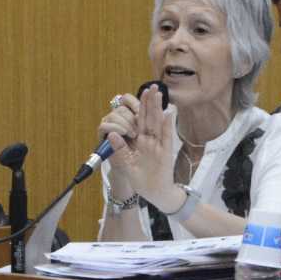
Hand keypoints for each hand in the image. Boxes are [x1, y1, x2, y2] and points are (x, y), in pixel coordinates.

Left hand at [100, 88, 178, 202]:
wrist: (155, 193)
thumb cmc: (141, 179)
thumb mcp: (126, 164)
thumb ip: (120, 149)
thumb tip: (112, 133)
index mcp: (140, 142)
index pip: (140, 121)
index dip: (140, 107)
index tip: (140, 93)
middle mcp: (150, 141)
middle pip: (150, 118)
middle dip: (151, 102)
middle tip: (153, 86)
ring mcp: (159, 146)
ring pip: (158, 124)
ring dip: (158, 109)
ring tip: (159, 94)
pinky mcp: (165, 153)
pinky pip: (166, 137)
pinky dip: (167, 126)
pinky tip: (168, 113)